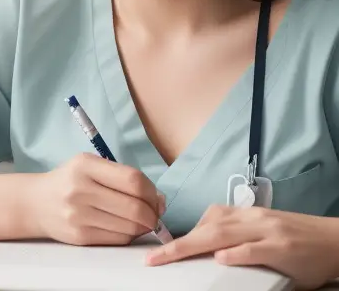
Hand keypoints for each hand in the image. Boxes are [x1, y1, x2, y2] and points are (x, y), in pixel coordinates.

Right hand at [28, 153, 164, 245]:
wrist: (36, 203)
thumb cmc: (69, 180)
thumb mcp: (89, 165)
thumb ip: (121, 176)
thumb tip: (158, 199)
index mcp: (85, 166)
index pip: (132, 180)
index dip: (152, 191)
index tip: (157, 197)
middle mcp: (80, 190)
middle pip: (134, 207)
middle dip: (153, 213)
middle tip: (156, 213)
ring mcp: (79, 215)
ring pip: (129, 227)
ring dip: (144, 226)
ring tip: (143, 220)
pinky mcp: (80, 236)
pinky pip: (117, 239)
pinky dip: (130, 235)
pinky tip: (127, 227)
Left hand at [146, 204, 338, 289]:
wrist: (335, 241)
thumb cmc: (296, 240)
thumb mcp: (262, 234)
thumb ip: (237, 239)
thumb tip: (208, 252)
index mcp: (245, 216)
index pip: (206, 221)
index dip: (182, 233)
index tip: (160, 247)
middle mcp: (251, 219)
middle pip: (207, 227)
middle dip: (177, 244)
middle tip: (154, 258)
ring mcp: (266, 231)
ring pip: (223, 234)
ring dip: (193, 245)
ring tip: (169, 257)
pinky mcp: (282, 246)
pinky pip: (254, 248)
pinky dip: (236, 253)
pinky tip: (220, 259)